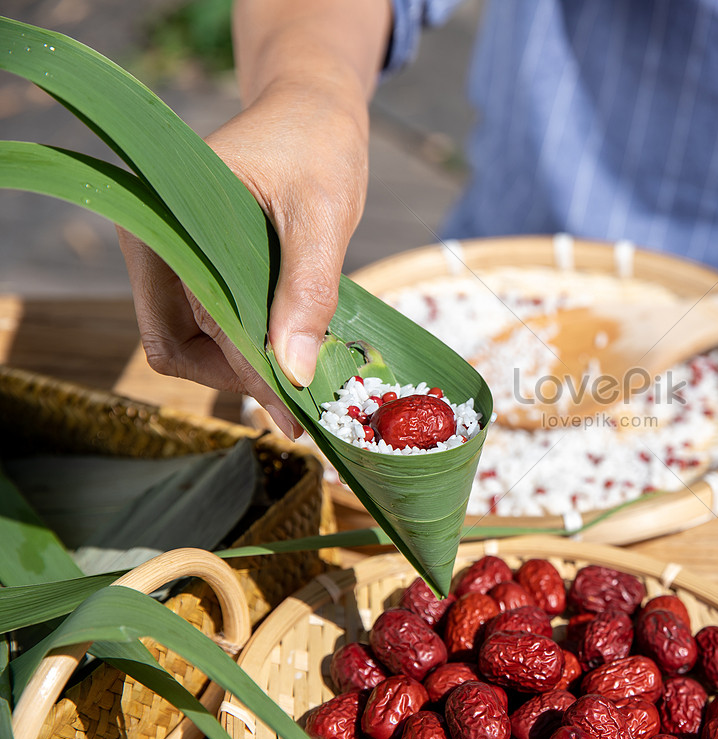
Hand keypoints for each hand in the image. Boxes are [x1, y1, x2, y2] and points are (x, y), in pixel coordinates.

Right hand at [118, 82, 371, 436]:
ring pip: (193, 336)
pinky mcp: (201, 261)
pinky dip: (251, 339)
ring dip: (244, 364)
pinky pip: (213, 316)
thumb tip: (293, 370)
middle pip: (175, 342)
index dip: (239, 375)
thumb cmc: (317, 146)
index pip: (184, 327)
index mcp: (162, 223)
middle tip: (299, 410)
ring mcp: (173, 253)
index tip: (291, 409)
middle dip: (237, 378)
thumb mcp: (322, 217)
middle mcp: (153, 241)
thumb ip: (307, 291)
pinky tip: (296, 354)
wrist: (316, 109)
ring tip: (303, 386)